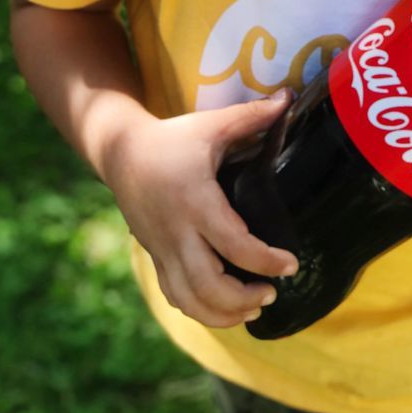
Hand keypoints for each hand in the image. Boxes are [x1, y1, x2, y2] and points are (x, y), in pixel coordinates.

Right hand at [103, 91, 298, 328]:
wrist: (120, 153)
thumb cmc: (172, 138)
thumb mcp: (210, 124)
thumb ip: (251, 116)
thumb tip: (288, 98)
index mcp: (196, 201)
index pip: (234, 244)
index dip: (266, 261)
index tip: (291, 265)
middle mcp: (177, 232)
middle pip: (208, 286)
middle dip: (243, 299)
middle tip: (272, 292)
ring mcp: (162, 249)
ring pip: (189, 300)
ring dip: (223, 314)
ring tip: (254, 306)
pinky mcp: (155, 256)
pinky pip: (174, 296)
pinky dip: (199, 310)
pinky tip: (223, 307)